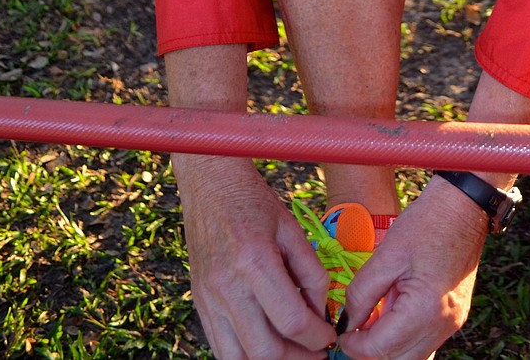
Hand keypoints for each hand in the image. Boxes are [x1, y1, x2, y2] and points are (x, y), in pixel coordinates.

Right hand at [172, 153, 335, 359]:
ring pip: (238, 359)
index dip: (317, 337)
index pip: (291, 321)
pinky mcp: (200, 304)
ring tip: (293, 352)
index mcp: (255, 261)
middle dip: (297, 358)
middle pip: (265, 351)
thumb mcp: (292, 229)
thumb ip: (312, 273)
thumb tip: (322, 313)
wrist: (211, 185)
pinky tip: (267, 343)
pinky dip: (246, 355)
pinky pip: (220, 347)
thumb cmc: (254, 202)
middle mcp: (227, 286)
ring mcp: (209, 299)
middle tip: (316, 352)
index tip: (329, 336)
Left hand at [334, 177, 488, 359]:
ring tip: (369, 323)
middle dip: (370, 352)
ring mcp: (452, 324)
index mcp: (424, 310)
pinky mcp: (455, 316)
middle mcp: (442, 326)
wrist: (464, 206)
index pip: (379, 350)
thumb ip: (362, 293)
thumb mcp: (387, 255)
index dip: (353, 346)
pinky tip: (390, 317)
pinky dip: (404, 338)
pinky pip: (424, 342)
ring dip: (387, 348)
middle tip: (351, 331)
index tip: (340, 332)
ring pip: (412, 357)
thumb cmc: (427, 223)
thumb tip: (347, 322)